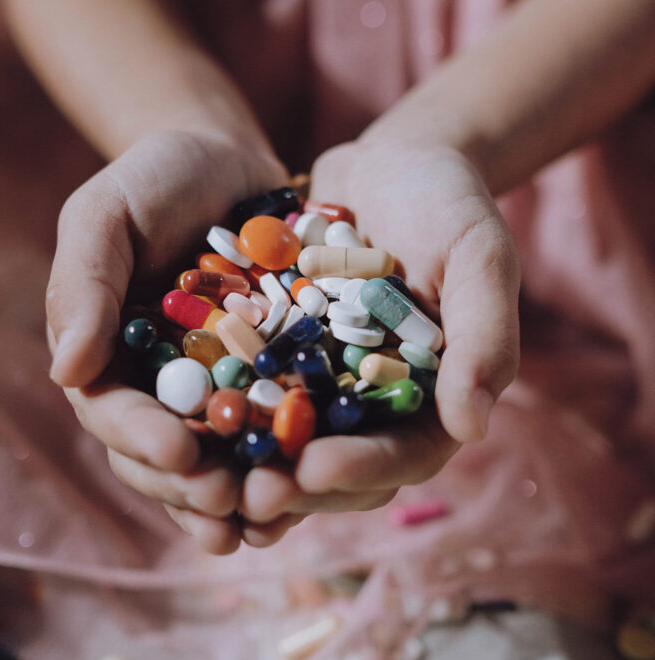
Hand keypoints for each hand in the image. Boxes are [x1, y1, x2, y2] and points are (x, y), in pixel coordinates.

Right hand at [46, 128, 289, 554]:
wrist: (229, 161)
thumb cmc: (156, 179)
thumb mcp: (107, 213)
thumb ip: (84, 284)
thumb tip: (64, 372)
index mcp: (107, 358)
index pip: (112, 413)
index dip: (142, 441)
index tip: (178, 453)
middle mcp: (157, 388)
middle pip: (163, 458)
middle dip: (192, 487)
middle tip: (227, 502)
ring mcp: (215, 392)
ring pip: (218, 464)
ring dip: (240, 500)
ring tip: (269, 522)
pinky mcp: (270, 385)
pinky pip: (273, 438)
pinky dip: (287, 469)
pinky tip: (311, 497)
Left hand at [237, 137, 520, 540]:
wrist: (391, 163)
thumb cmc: (449, 204)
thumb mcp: (478, 257)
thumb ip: (484, 337)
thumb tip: (474, 428)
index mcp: (433, 400)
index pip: (401, 454)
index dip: (359, 469)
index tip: (314, 471)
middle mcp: (374, 407)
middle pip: (335, 468)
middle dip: (292, 487)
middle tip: (244, 496)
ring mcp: (322, 386)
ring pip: (282, 444)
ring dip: (245, 466)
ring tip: (201, 473)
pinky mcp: (279, 358)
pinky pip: (244, 393)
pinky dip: (217, 410)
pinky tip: (176, 418)